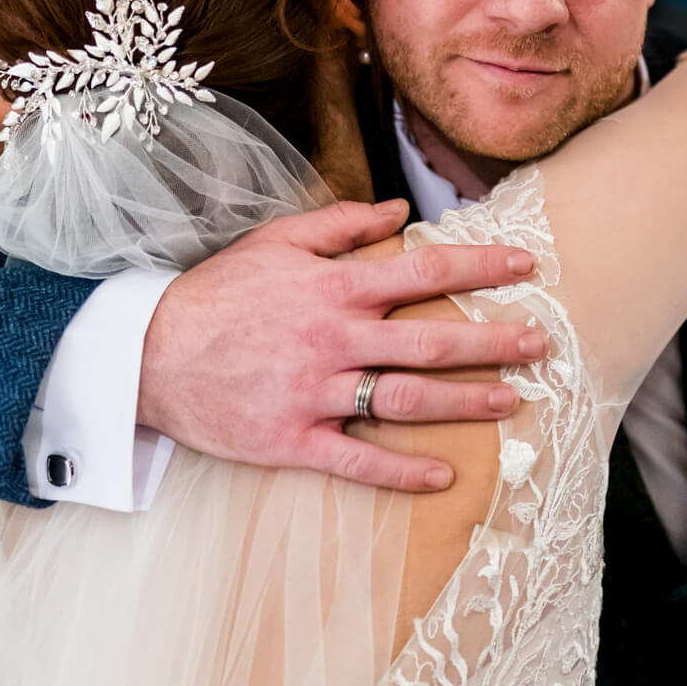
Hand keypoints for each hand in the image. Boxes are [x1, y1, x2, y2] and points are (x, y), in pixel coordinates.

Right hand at [137, 199, 543, 491]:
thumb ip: (341, 224)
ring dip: (464, 403)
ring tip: (512, 404)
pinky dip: (401, 470)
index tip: (526, 265)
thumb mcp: (275, 241)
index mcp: (333, 287)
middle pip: (430, 342)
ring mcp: (313, 392)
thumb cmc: (215, 294)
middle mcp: (332, 338)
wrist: (144, 354)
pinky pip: (357, 459)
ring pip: (404, 400)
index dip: (480, 266)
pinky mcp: (291, 439)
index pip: (423, 271)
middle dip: (493, 343)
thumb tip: (398, 211)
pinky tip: (443, 474)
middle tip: (541, 345)